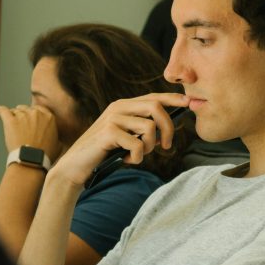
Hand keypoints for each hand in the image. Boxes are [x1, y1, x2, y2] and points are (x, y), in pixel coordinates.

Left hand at [0, 104, 60, 161]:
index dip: (34, 114)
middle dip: (24, 115)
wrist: (31, 160)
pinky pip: (3, 110)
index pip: (39, 109)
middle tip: (21, 124)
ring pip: (15, 110)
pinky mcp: (10, 120)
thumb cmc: (45, 156)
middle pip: (26, 108)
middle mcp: (36, 113)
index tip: (31, 119)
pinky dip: (1, 111)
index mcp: (49, 117)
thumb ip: (57, 137)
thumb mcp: (58, 145)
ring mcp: (23, 116)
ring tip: (12, 125)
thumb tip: (57, 139)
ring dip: (14, 116)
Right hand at [50, 93, 190, 187]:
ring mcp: (113, 119)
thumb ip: (139, 129)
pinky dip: (137, 157)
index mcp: (123, 106)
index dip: (172, 99)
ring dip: (149, 147)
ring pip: (149, 128)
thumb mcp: (124, 137)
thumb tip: (165, 130)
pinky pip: (137, 144)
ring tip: (137, 155)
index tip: (188, 103)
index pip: (153, 97)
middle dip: (168, 128)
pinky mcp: (108, 133)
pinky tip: (126, 160)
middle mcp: (118, 108)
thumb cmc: (104, 153)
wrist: (76, 166)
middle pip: (156, 108)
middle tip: (166, 147)